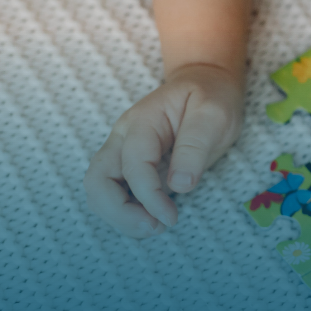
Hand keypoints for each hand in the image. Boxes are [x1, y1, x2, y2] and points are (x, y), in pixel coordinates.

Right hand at [84, 63, 243, 237]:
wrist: (206, 82)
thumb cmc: (211, 95)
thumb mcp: (213, 115)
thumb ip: (195, 147)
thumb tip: (180, 185)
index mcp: (142, 122)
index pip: (132, 165)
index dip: (148, 196)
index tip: (170, 218)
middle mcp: (124, 138)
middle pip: (97, 180)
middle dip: (118, 212)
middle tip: (154, 228)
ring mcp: (124, 152)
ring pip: (100, 191)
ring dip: (120, 216)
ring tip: (155, 227)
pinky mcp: (132, 166)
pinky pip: (116, 193)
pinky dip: (127, 212)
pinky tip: (153, 219)